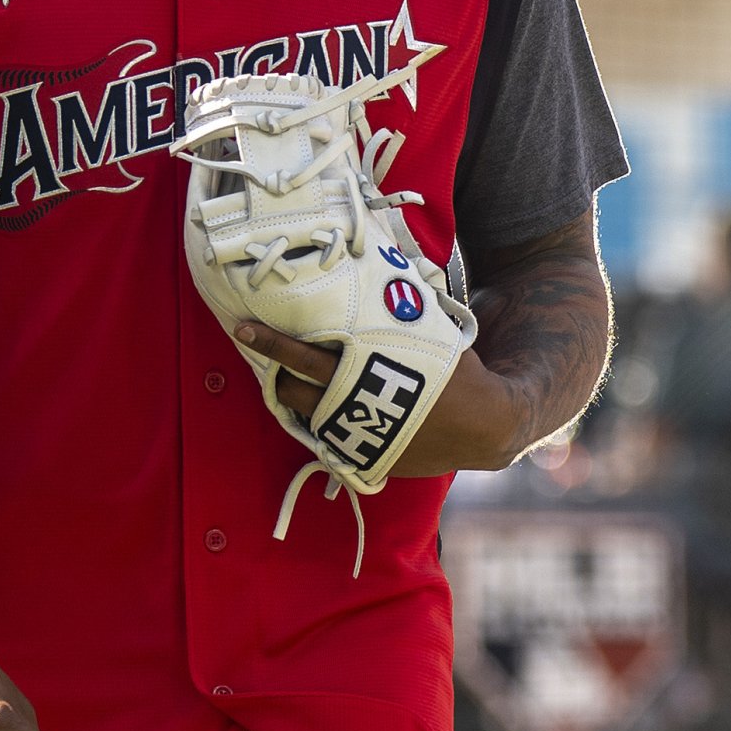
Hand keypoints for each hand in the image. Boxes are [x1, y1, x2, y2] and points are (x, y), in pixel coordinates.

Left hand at [231, 322, 529, 474]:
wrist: (487, 427)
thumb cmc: (459, 374)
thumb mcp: (429, 334)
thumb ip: (400, 311)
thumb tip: (388, 270)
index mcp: (366, 371)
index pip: (303, 355)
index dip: (270, 342)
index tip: (244, 328)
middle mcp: (355, 407)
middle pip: (294, 390)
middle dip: (275, 371)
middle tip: (263, 354)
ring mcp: (358, 439)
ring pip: (305, 417)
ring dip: (294, 398)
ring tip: (288, 381)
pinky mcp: (367, 460)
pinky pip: (329, 441)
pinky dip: (323, 423)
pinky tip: (323, 410)